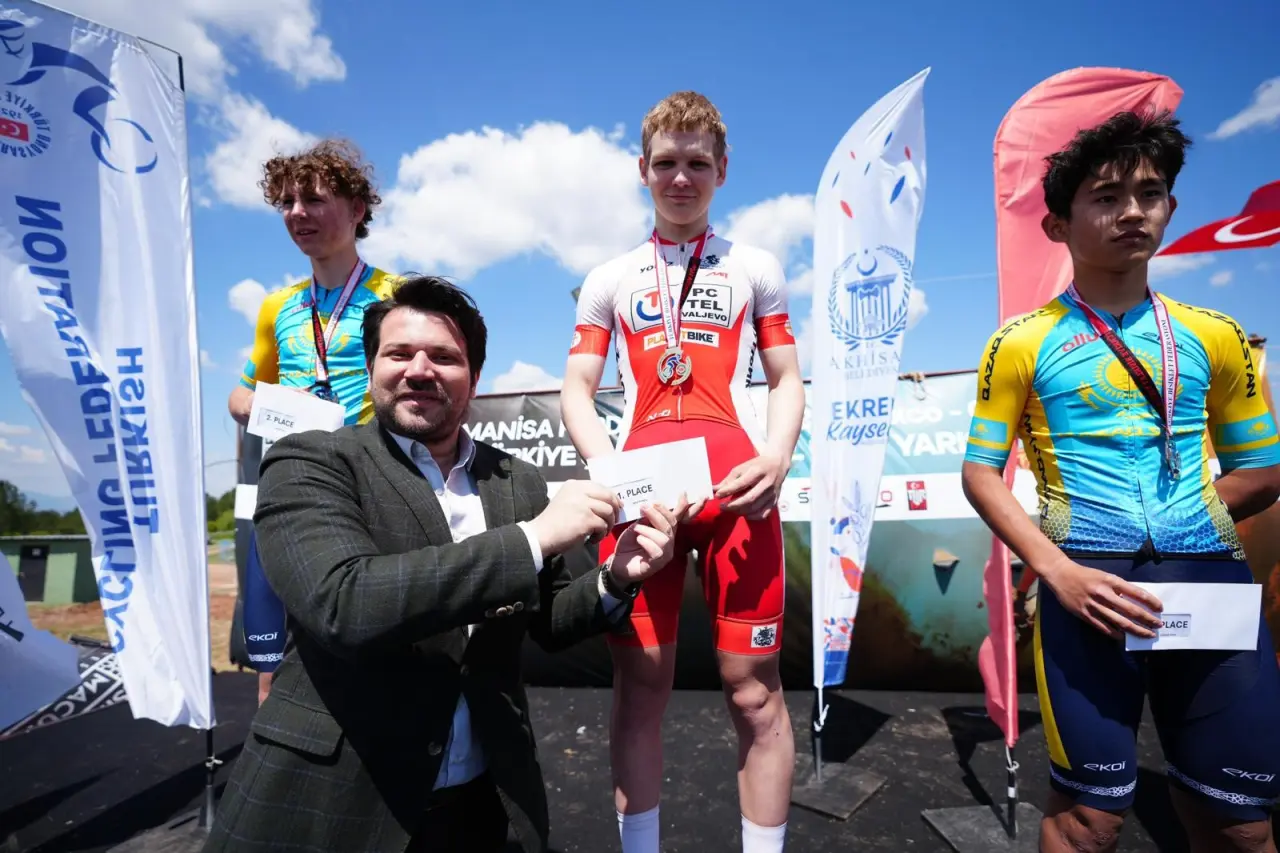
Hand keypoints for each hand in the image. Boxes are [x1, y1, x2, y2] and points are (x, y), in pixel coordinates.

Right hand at [531, 479, 620, 555]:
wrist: (540, 535)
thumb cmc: (554, 522)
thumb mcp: (567, 501)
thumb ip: (584, 498)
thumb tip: (610, 502)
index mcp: (574, 484)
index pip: (601, 487)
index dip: (612, 498)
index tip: (617, 507)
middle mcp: (579, 490)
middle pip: (608, 496)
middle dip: (615, 510)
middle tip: (614, 521)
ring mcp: (583, 504)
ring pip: (608, 512)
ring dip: (608, 525)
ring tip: (601, 533)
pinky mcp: (586, 519)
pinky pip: (603, 525)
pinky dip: (601, 534)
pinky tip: (592, 539)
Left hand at [609, 501, 680, 584]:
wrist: (617, 563)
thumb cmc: (629, 544)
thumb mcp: (636, 526)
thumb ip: (646, 518)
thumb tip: (651, 506)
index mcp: (665, 531)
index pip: (677, 518)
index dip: (683, 506)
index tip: (683, 492)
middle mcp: (668, 542)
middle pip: (670, 525)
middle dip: (658, 514)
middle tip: (644, 507)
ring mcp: (664, 555)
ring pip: (665, 539)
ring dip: (649, 530)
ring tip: (636, 528)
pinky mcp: (656, 565)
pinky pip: (657, 552)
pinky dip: (647, 542)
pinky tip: (638, 540)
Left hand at [713, 452, 786, 518]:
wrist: (778, 464)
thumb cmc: (757, 465)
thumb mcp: (742, 468)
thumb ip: (729, 480)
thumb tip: (714, 490)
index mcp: (758, 471)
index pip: (741, 483)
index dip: (728, 491)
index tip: (717, 495)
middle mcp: (767, 483)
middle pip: (749, 499)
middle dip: (733, 505)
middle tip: (722, 506)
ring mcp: (772, 493)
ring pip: (755, 508)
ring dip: (740, 511)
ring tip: (731, 509)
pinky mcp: (775, 501)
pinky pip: (763, 514)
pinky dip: (752, 516)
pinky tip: (744, 513)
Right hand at [1041, 560, 1163, 638]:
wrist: (1061, 575)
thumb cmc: (1086, 574)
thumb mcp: (1104, 576)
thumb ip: (1118, 588)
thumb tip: (1135, 602)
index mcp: (1111, 581)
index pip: (1137, 593)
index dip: (1151, 602)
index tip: (1160, 608)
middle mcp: (1104, 593)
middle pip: (1131, 610)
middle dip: (1147, 619)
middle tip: (1158, 625)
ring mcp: (1094, 605)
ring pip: (1119, 622)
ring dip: (1136, 630)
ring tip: (1147, 634)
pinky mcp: (1085, 614)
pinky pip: (1104, 627)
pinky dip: (1116, 634)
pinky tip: (1124, 637)